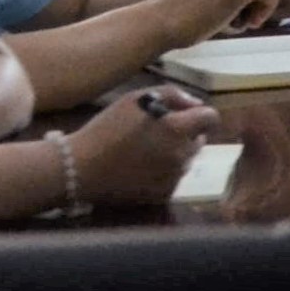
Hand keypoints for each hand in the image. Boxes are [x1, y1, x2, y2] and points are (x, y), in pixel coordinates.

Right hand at [66, 87, 222, 208]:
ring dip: (175, 153)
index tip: (184, 117)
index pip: (210, 119)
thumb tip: (196, 103)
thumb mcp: (136, 99)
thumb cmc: (106, 129)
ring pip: (186, 160)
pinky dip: (164, 172)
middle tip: (157, 133)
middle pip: (198, 140)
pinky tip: (140, 169)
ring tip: (145, 151)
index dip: (199, 116)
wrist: (79, 168)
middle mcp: (182, 155)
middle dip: (185, 134)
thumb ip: (172, 95)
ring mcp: (173, 178)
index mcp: (178, 129)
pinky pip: (173, 179)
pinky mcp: (162, 195)